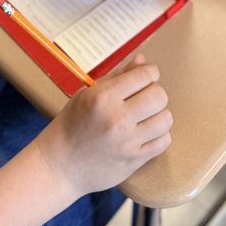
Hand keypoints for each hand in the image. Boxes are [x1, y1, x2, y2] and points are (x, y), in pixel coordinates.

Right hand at [36, 54, 171, 196]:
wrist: (60, 165)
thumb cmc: (72, 124)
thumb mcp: (88, 94)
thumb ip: (117, 77)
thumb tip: (143, 60)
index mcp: (104, 97)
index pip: (144, 76)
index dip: (150, 72)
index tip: (147, 76)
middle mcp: (117, 118)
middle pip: (159, 96)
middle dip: (155, 93)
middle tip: (145, 98)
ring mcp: (127, 142)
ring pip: (165, 119)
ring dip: (159, 114)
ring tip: (146, 116)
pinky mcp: (133, 161)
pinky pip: (163, 142)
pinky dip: (159, 135)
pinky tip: (147, 133)